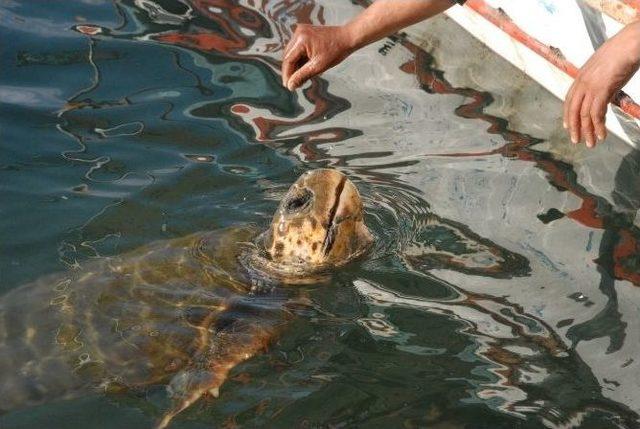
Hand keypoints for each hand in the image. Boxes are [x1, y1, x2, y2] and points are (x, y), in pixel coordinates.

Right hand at [281, 24, 355, 90]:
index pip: (288, 60)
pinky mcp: (305, 33)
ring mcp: (301, 31)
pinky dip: (300, 59)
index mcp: (301, 40)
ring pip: (292, 53)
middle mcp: (298, 33)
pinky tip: (305, 68)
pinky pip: (298, 48)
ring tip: (301, 78)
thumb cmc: (336, 51)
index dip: (287, 75)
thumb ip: (302, 76)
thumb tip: (290, 86)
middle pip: (288, 56)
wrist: (348, 38)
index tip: (288, 87)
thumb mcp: (318, 66)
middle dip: (291, 71)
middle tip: (294, 84)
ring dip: (295, 65)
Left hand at [564, 22, 639, 146]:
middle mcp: (582, 83)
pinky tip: (602, 135)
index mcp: (581, 76)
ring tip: (591, 143)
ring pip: (584, 115)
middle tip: (577, 140)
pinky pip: (596, 114)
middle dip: (574, 127)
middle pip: (573, 110)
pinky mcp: (602, 91)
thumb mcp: (604, 66)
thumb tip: (604, 89)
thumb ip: (600, 79)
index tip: (567, 126)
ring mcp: (590, 87)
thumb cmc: (622, 50)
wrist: (630, 43)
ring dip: (588, 131)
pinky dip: (599, 127)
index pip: (569, 100)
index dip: (568, 114)